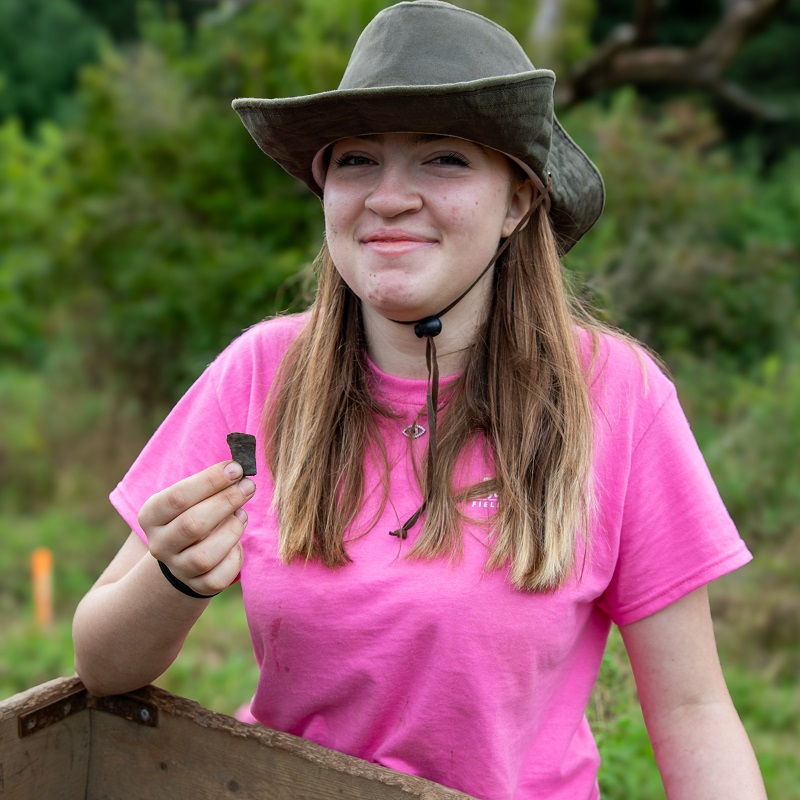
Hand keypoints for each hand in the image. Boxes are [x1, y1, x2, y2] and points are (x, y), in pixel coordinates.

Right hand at [139, 461, 254, 596]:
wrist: (183, 555)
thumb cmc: (194, 512)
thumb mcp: (192, 496)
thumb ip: (211, 482)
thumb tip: (239, 467)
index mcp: (151, 515)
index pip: (177, 497)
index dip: (210, 481)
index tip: (236, 468)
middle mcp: (159, 544)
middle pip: (192, 525)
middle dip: (226, 502)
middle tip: (248, 486)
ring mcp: (177, 568)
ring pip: (205, 556)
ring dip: (231, 531)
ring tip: (242, 515)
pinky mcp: (198, 586)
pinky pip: (219, 578)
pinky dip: (234, 557)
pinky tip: (236, 542)